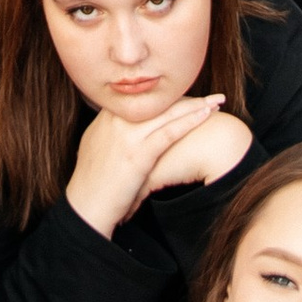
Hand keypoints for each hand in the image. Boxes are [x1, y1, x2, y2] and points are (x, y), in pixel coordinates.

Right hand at [64, 93, 232, 239]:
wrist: (85, 206)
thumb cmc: (91, 183)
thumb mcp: (95, 147)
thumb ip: (109, 131)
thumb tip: (121, 128)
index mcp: (107, 117)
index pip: (144, 99)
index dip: (168, 97)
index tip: (186, 96)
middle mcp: (116, 120)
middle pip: (158, 102)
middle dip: (186, 97)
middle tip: (210, 95)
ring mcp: (127, 135)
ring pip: (168, 112)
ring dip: (196, 105)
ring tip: (216, 101)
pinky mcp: (138, 153)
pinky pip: (170, 131)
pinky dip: (190, 121)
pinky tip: (206, 115)